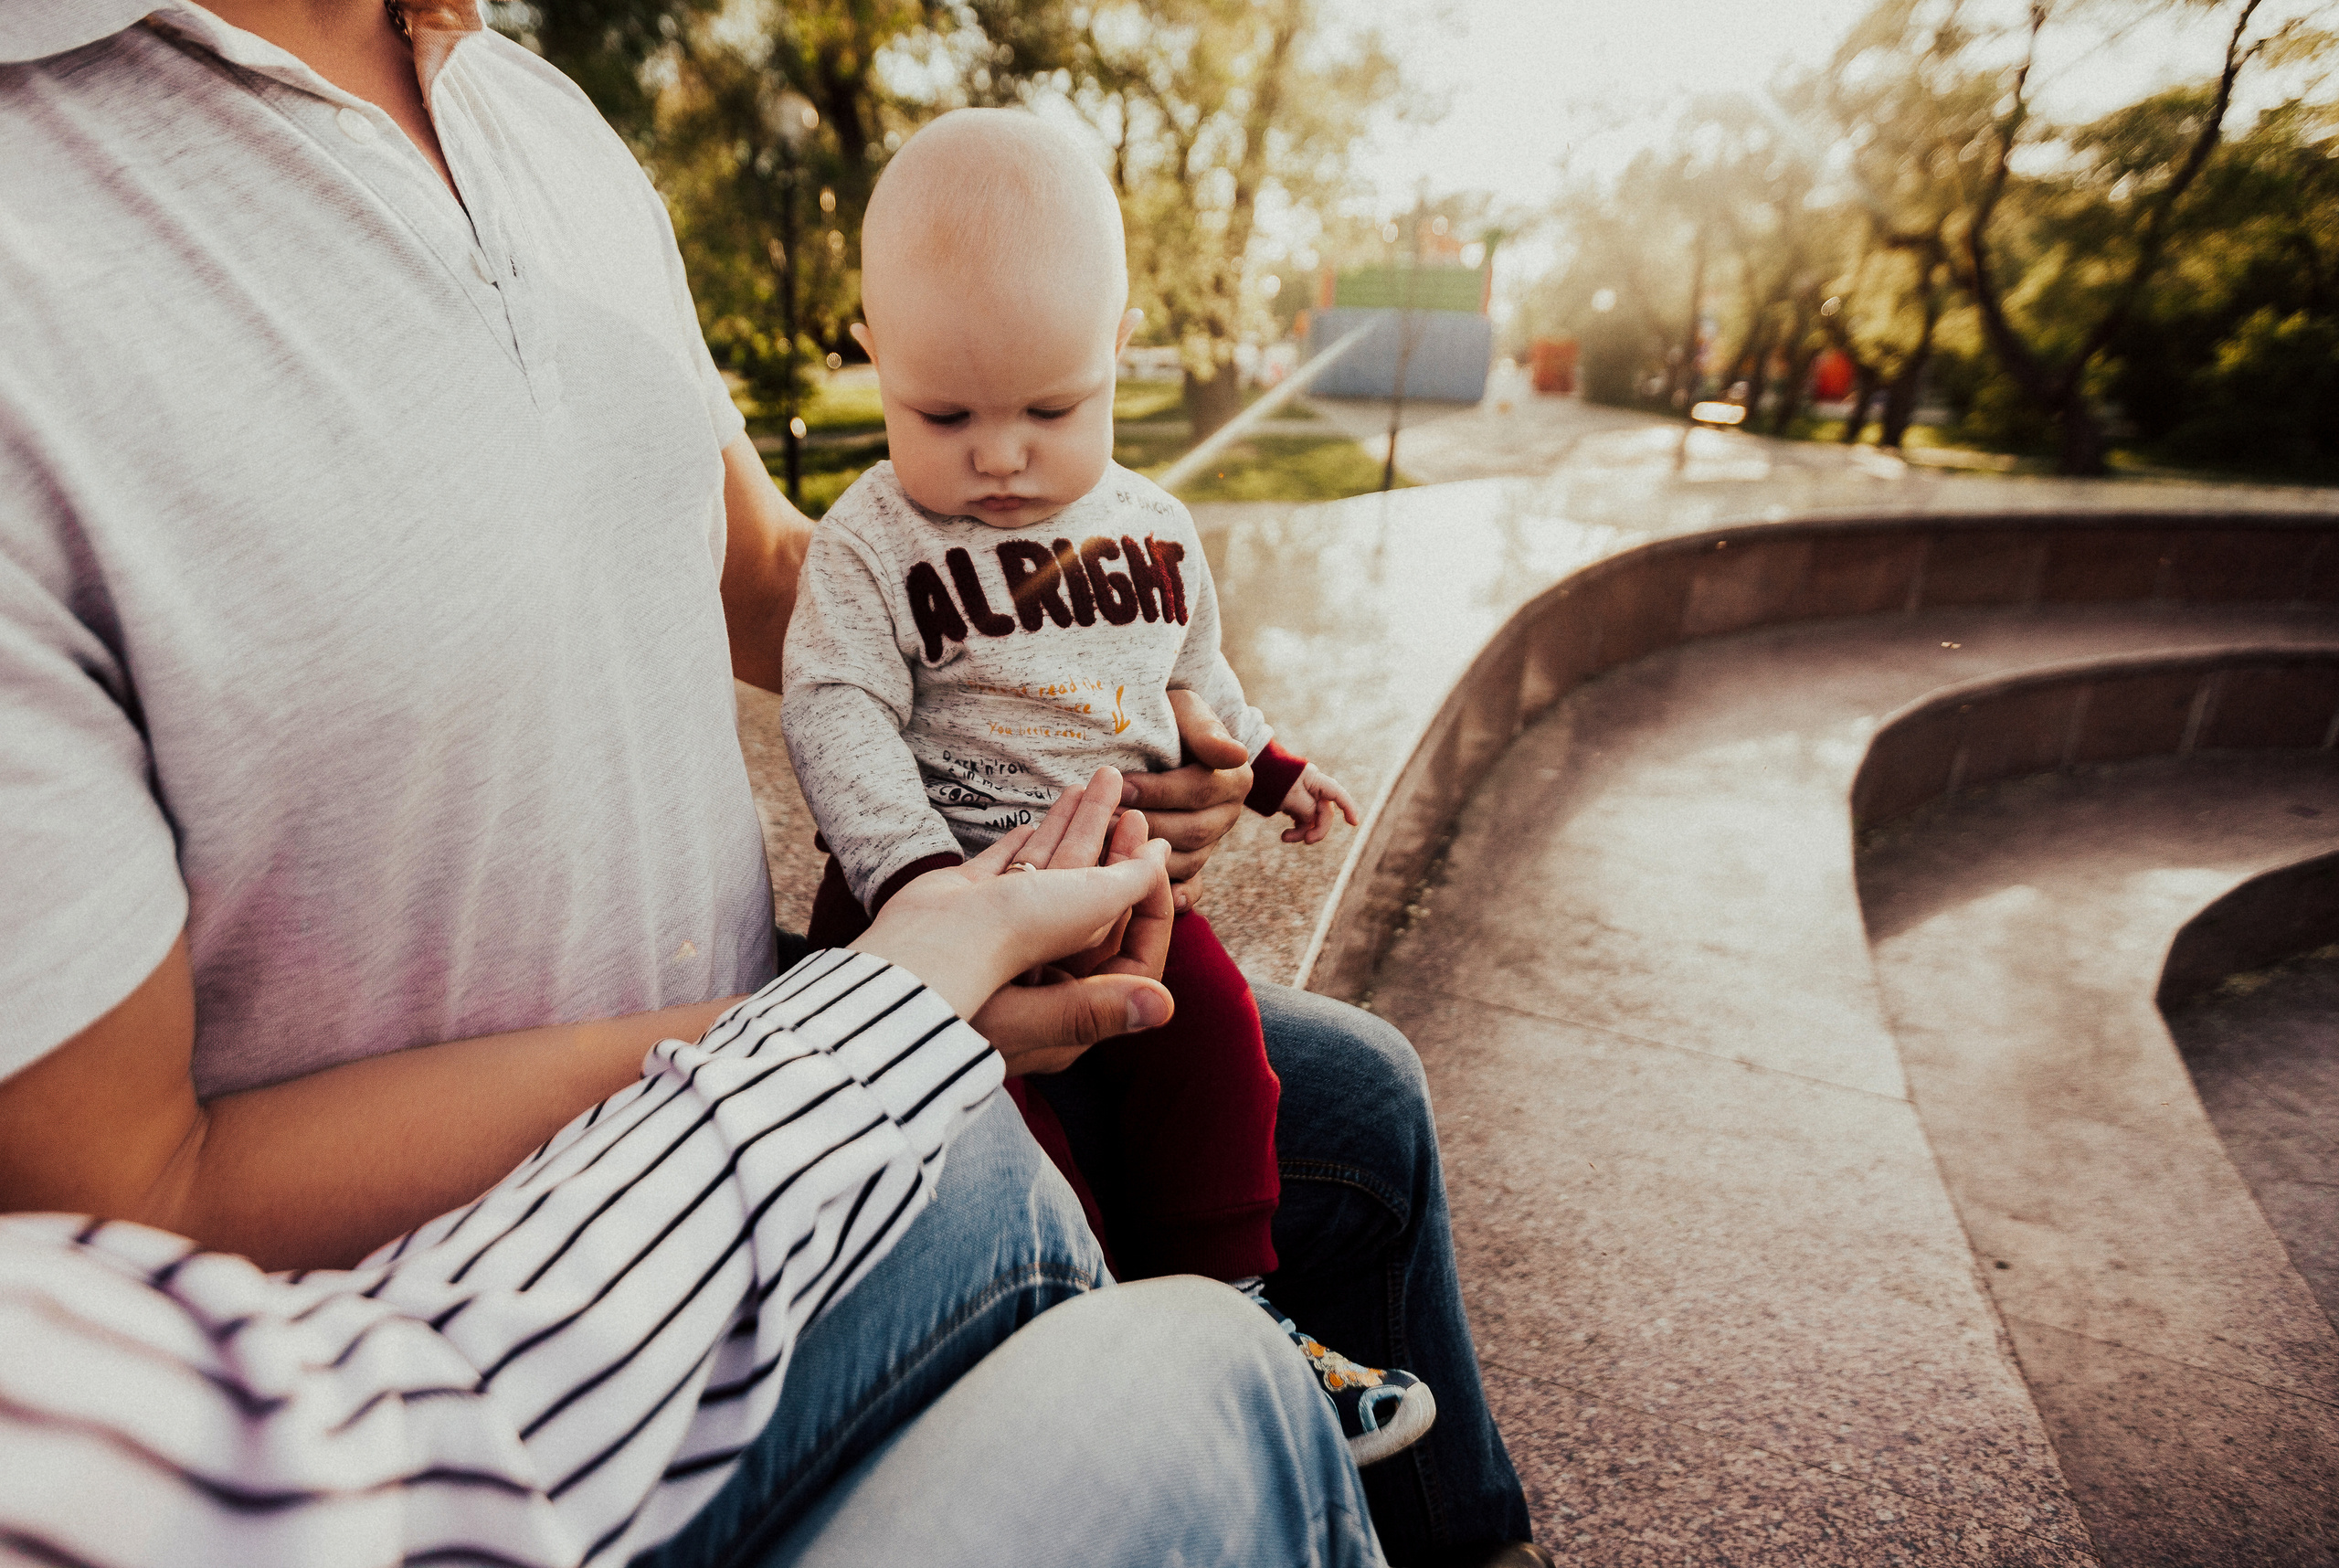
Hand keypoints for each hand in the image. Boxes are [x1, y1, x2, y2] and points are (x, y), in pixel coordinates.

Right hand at [853, 767, 1174, 1077]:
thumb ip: (1116, 961)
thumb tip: (1165, 980)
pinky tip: (1039, 819)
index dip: (1150, 899)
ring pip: (1049, 880)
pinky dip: (1025, 843)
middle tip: (1130, 806)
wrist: (889, 981)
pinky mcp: (963, 913)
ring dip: (1073, 832)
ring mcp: (998, 942)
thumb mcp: (1061, 978)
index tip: (1157, 856)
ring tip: (1090, 785)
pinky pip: (1005, 872)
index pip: (1131, 952)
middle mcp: (1039, 975)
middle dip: (1113, 850)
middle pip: (1092, 906)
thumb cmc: (981, 986)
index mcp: (1070, 1006)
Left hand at [1121, 689, 1251, 910]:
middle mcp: (1227, 816)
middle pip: (1190, 831)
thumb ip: (1206, 732)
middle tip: (1101, 822)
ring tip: (1104, 850)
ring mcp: (1210, 844)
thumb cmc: (1172, 718)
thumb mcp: (1188, 711)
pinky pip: (1188, 887)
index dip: (1158, 791)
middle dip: (1145, 826)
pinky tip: (1145, 897)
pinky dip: (1172, 895)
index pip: (1195, 790)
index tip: (1120, 786)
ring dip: (1145, 858)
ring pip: (1185, 861)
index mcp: (1233, 781)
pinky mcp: (1192, 864)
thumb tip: (1235, 754)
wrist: (1165, 736)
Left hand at [1277, 762, 1359, 845]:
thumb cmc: (1271, 781)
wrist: (1252, 771)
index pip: (1337, 794)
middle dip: (1316, 829)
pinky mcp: (1295, 803)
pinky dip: (1296, 828)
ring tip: (1285, 838)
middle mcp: (1313, 788)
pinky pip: (1302, 819)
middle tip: (1306, 841)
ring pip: (1312, 819)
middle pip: (1324, 812)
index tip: (1354, 823)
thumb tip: (1312, 820)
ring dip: (1302, 831)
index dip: (1348, 808)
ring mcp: (1305, 796)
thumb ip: (1307, 810)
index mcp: (1315, 780)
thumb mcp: (1290, 797)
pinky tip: (1286, 834)